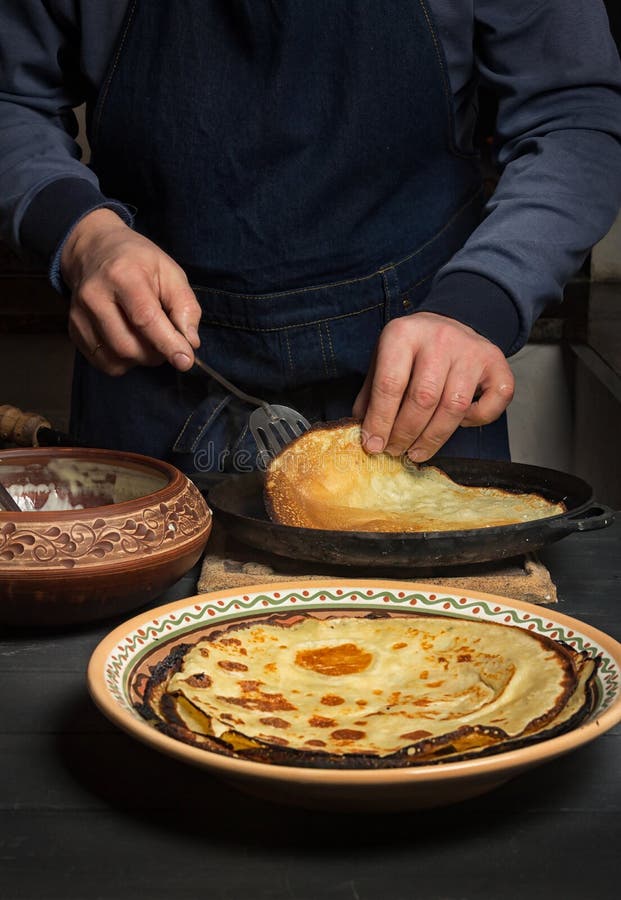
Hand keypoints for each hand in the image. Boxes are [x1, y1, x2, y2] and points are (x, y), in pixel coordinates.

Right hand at [61, 209, 200, 374]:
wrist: (94, 249)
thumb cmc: (138, 261)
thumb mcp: (170, 272)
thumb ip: (185, 306)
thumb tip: (190, 342)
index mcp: (123, 275)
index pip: (145, 318)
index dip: (167, 343)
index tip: (185, 360)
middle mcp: (95, 296)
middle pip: (129, 346)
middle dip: (156, 354)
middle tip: (167, 341)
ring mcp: (80, 315)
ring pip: (117, 358)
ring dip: (141, 359)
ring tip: (149, 339)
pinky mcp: (74, 330)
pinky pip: (104, 363)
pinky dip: (124, 361)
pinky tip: (130, 341)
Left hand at [352, 311, 514, 460]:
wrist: (448, 323)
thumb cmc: (412, 349)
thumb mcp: (383, 361)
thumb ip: (372, 395)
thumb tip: (366, 435)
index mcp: (404, 333)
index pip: (390, 384)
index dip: (380, 421)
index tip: (373, 446)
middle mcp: (440, 338)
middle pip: (423, 399)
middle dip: (405, 433)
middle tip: (395, 451)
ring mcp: (471, 349)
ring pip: (454, 407)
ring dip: (433, 438)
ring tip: (416, 451)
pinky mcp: (496, 362)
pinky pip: (490, 405)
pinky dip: (475, 422)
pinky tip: (457, 423)